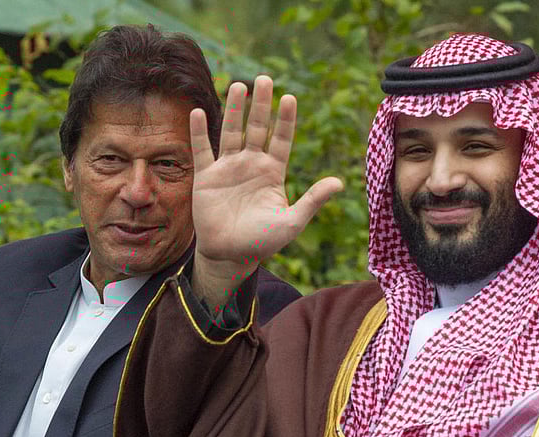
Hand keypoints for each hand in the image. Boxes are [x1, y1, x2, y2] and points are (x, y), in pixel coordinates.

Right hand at [189, 75, 342, 306]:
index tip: (290, 98)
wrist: (230, 255)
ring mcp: (228, 168)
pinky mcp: (206, 177)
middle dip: (261, 104)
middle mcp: (251, 164)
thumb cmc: (263, 241)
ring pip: (231, 132)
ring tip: (238, 85)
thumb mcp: (292, 222)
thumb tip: (339, 182)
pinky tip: (199, 112)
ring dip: (233, 109)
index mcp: (273, 172)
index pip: (281, 139)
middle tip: (265, 79)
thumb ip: (312, 200)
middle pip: (257, 128)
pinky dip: (200, 132)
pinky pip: (203, 150)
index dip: (285, 120)